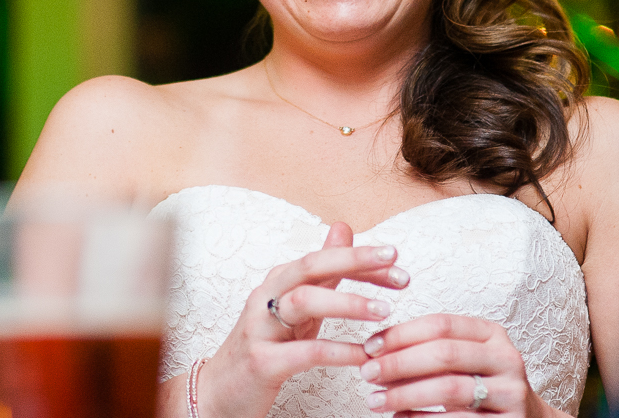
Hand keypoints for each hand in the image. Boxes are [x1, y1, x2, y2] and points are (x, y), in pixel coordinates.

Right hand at [193, 222, 408, 417]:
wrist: (221, 391)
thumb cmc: (264, 346)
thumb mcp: (294, 305)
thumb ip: (322, 271)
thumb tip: (344, 228)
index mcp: (278, 281)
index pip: (322, 257)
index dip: (359, 256)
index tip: (396, 258)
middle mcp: (266, 296)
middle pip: (310, 266)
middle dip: (354, 262)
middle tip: (397, 270)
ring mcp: (261, 327)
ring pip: (303, 301)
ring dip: (347, 303)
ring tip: (384, 311)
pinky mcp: (262, 361)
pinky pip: (305, 352)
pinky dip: (338, 351)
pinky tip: (364, 356)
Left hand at [359, 314, 562, 417]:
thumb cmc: (480, 385)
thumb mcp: (462, 359)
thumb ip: (427, 349)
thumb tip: (373, 351)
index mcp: (492, 334)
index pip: (440, 324)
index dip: (401, 334)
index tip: (369, 347)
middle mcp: (506, 359)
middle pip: (444, 354)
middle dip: (399, 364)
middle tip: (367, 374)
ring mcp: (511, 393)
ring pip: (449, 389)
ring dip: (405, 394)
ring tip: (377, 401)